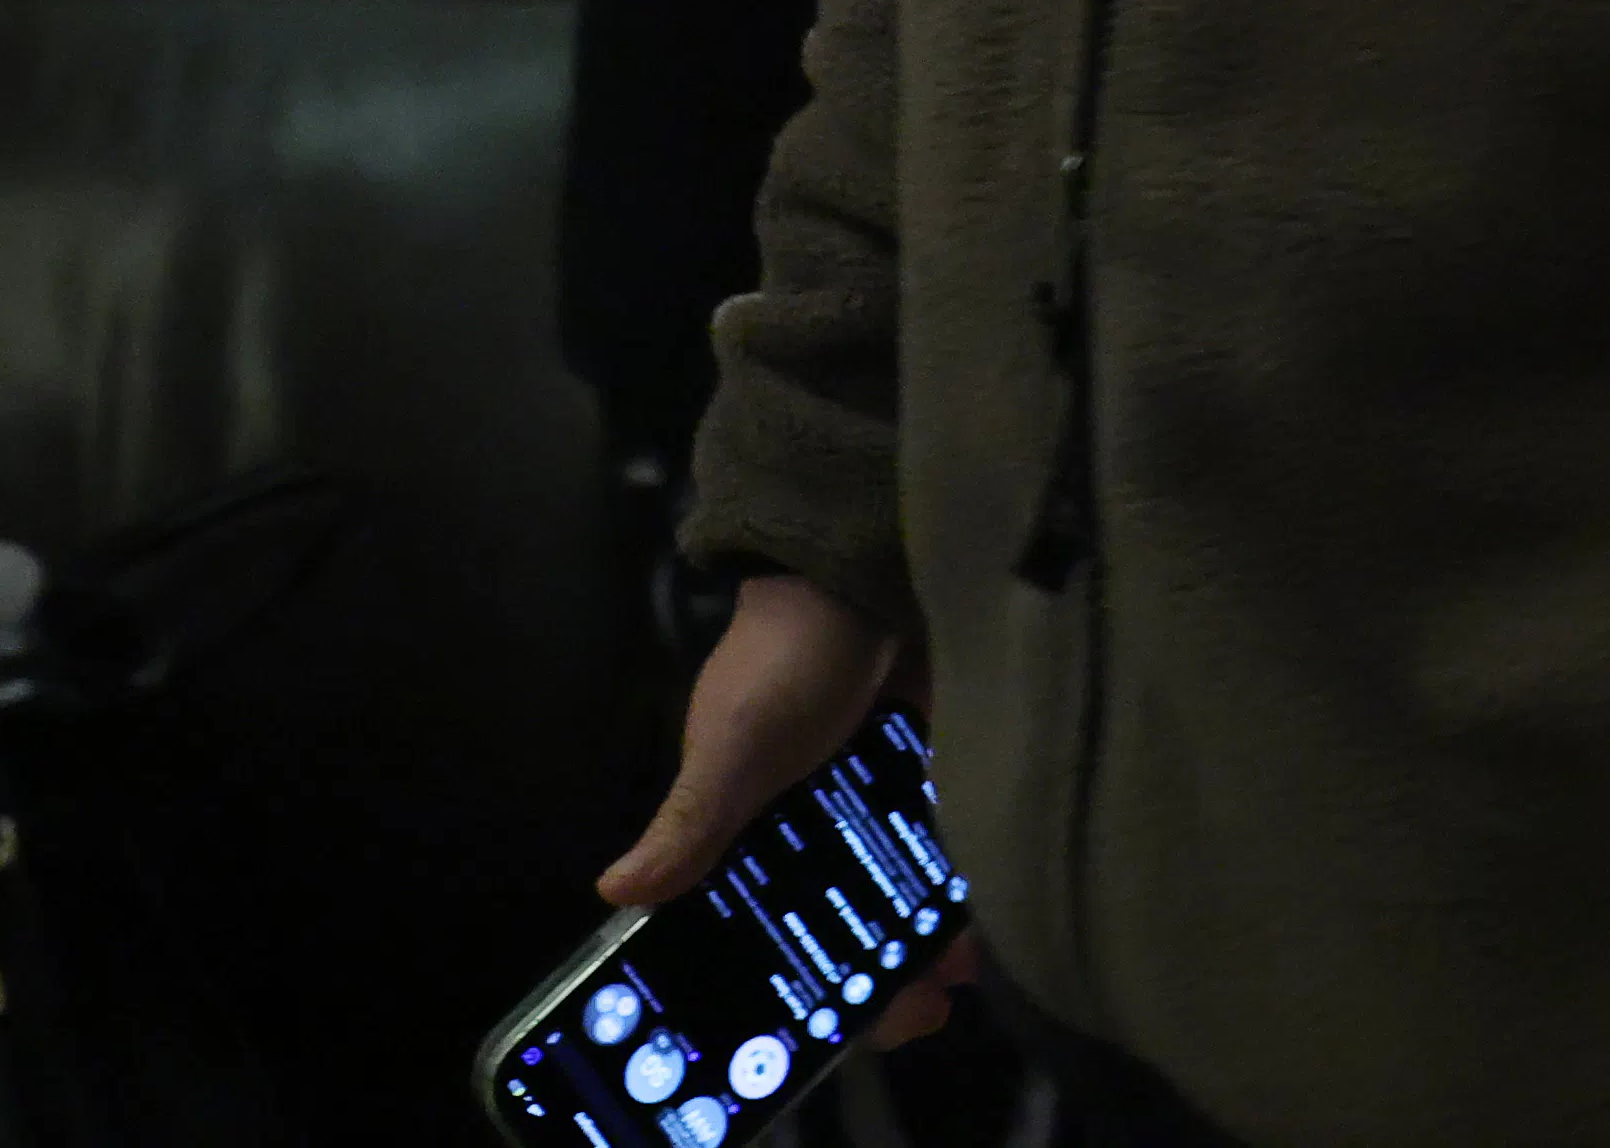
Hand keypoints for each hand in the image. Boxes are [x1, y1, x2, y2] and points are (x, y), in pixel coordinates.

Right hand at [604, 573, 973, 1045]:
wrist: (863, 576)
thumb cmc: (784, 666)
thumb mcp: (731, 748)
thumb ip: (689, 824)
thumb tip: (615, 891)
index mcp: (752, 840)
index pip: (771, 939)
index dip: (801, 993)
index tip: (844, 1033)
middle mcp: (815, 833)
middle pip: (848, 930)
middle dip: (883, 976)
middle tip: (929, 1005)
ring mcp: (876, 806)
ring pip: (903, 896)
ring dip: (932, 935)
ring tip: (970, 965)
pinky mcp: (930, 776)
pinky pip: (948, 846)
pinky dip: (965, 879)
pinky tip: (994, 907)